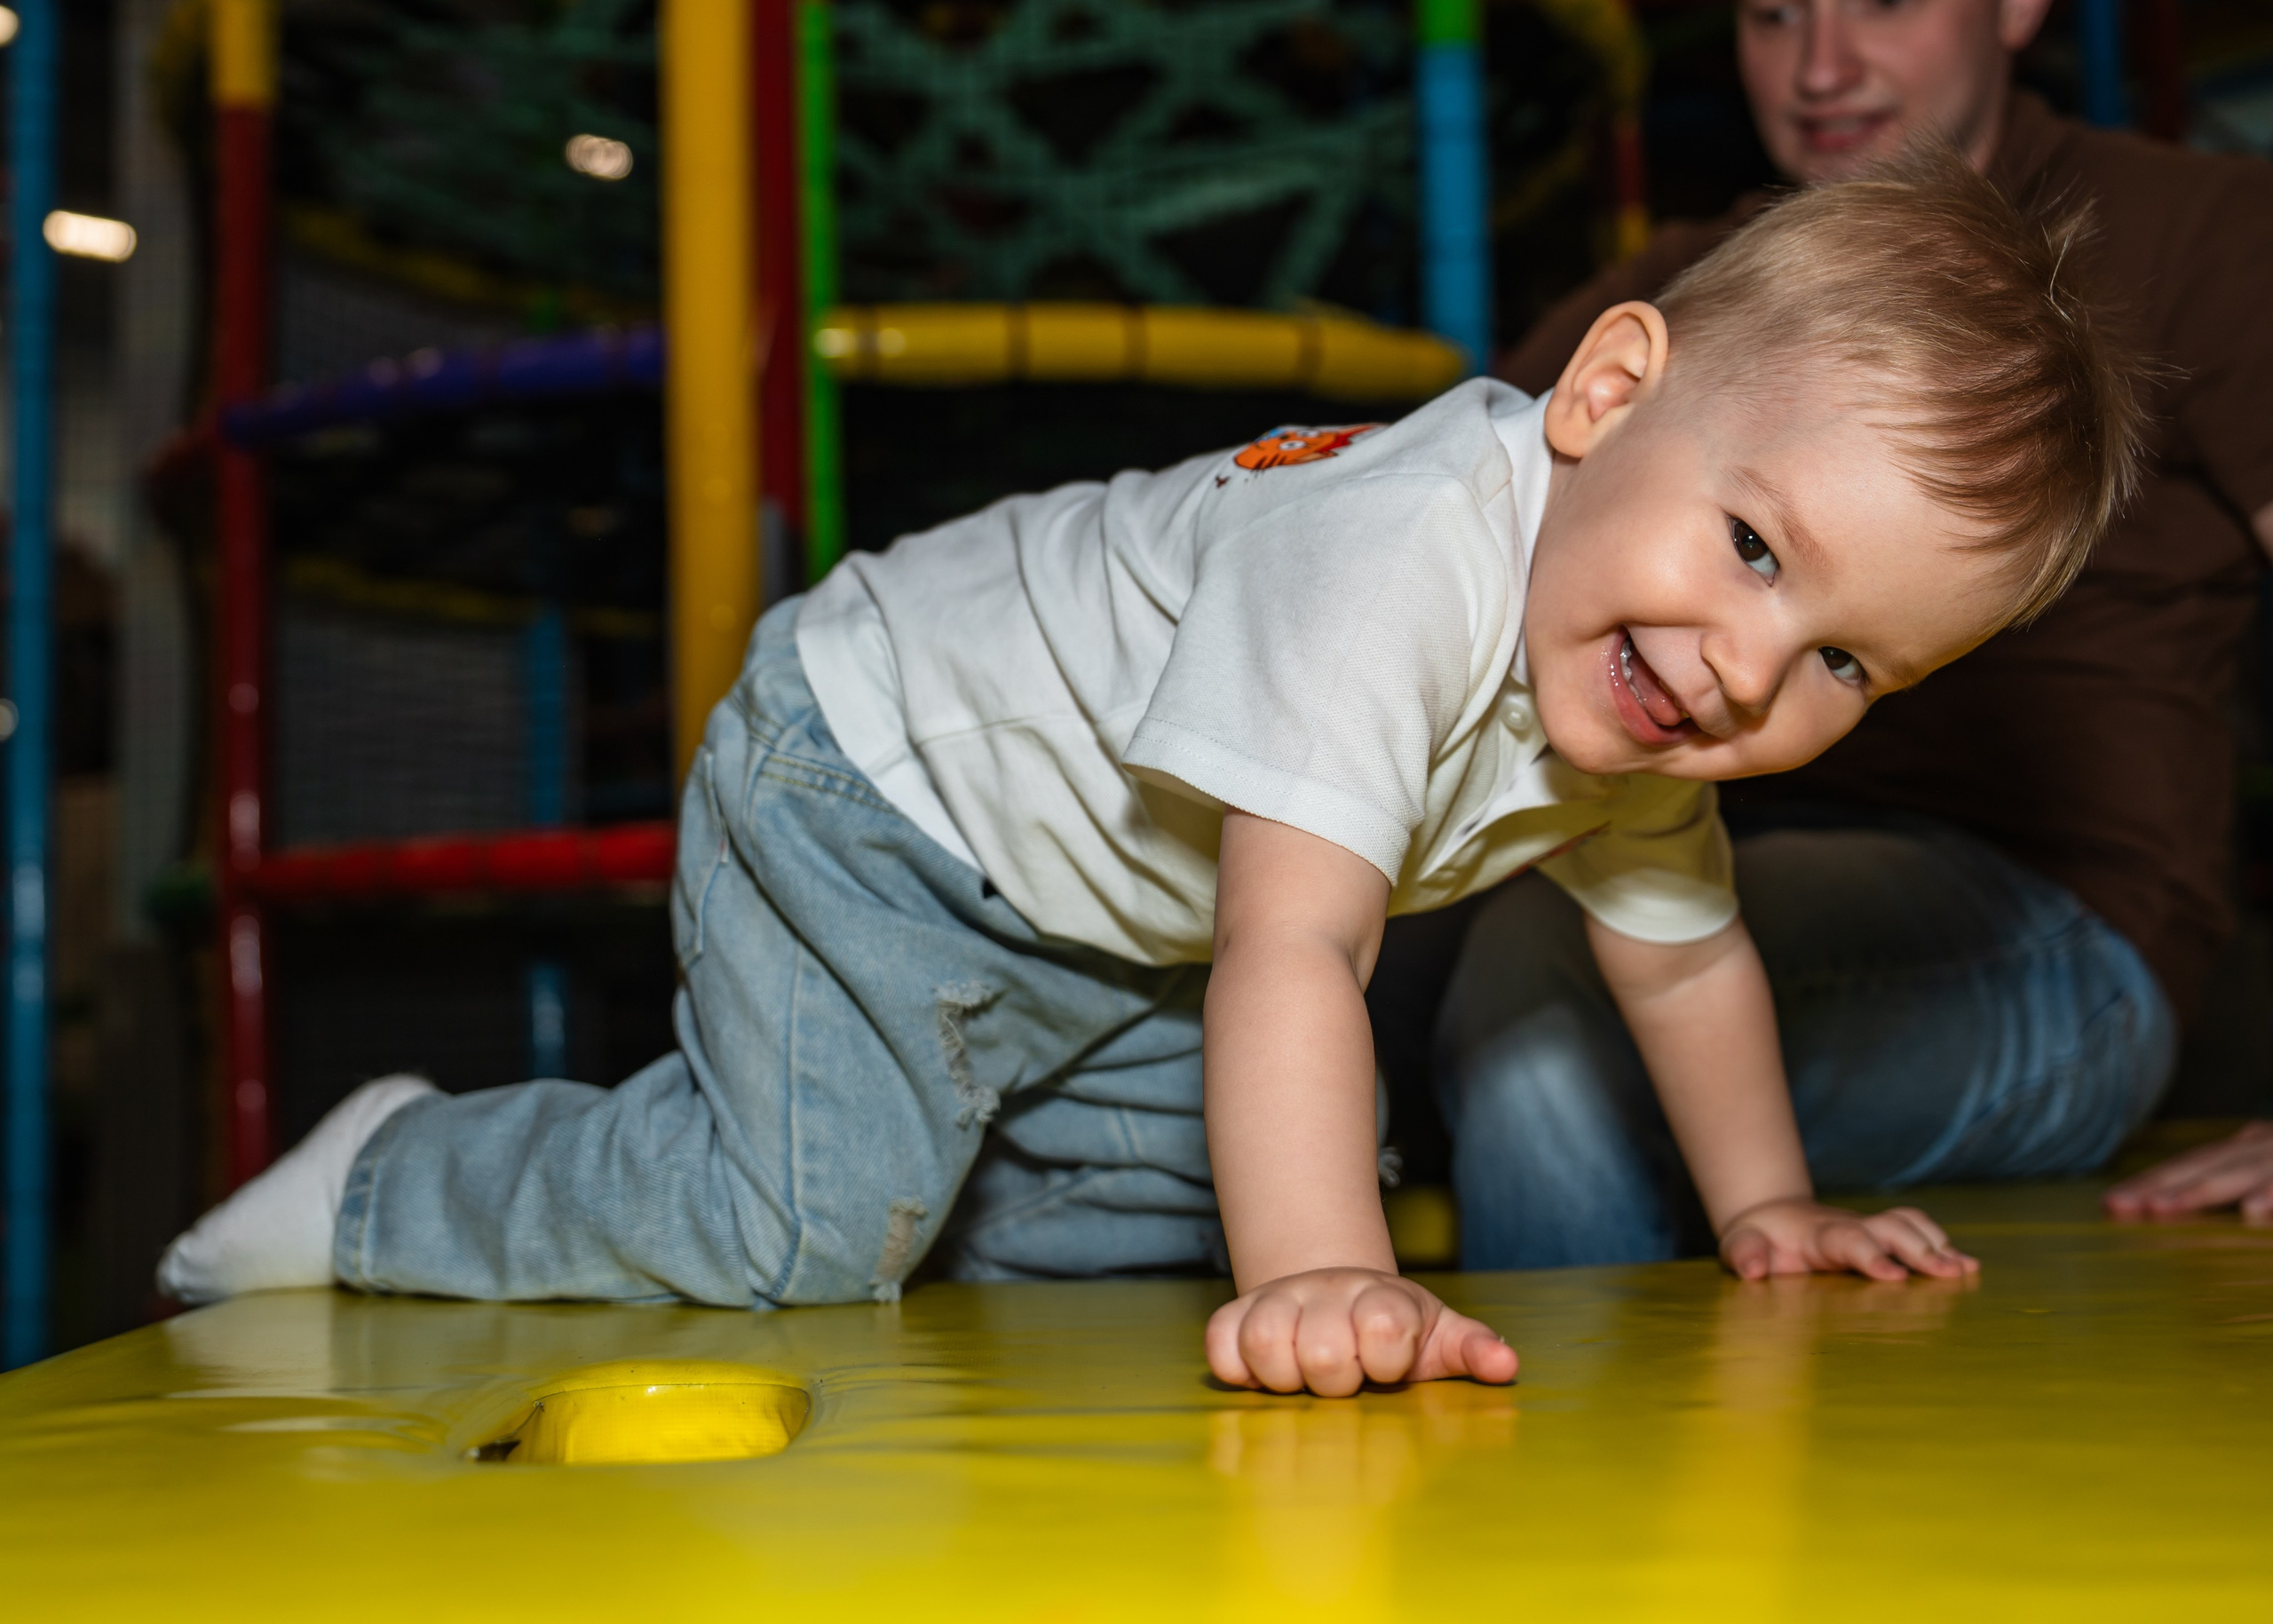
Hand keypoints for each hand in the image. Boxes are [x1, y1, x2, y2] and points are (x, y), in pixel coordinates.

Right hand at [1205, 1267, 1518, 1396]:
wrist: (1333, 1291)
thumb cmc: (1392, 1330)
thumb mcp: (1436, 1336)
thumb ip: (1470, 1349)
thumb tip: (1506, 1365)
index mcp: (1381, 1299)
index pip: (1384, 1328)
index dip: (1387, 1359)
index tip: (1388, 1368)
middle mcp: (1326, 1292)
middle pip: (1324, 1352)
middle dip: (1337, 1380)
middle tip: (1346, 1379)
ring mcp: (1278, 1302)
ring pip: (1267, 1342)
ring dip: (1286, 1375)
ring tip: (1304, 1380)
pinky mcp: (1236, 1314)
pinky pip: (1221, 1343)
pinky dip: (1236, 1366)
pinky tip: (1262, 1375)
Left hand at [1718, 1197, 1979, 1282]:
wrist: (1771, 1216)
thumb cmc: (1756, 1239)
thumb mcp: (1739, 1245)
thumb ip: (1744, 1255)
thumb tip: (1754, 1269)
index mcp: (1817, 1234)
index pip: (1848, 1241)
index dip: (1871, 1256)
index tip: (1894, 1277)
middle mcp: (1850, 1226)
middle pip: (1891, 1229)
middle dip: (1919, 1250)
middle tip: (1949, 1274)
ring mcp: (1870, 1229)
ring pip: (1910, 1225)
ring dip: (1938, 1245)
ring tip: (1966, 1271)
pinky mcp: (1883, 1236)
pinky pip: (1917, 1231)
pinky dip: (1944, 1245)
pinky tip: (1969, 1268)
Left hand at [2103, 1122, 2272, 1220]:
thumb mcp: (2262, 1175)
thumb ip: (2228, 1186)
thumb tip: (2172, 1208)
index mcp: (2242, 1150)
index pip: (2185, 1167)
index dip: (2147, 1183)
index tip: (2109, 1202)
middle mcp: (2257, 1147)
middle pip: (2199, 1167)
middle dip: (2155, 1185)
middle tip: (2116, 1205)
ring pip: (2238, 1172)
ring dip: (2197, 1190)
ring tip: (2159, 1207)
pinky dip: (2270, 1193)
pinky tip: (2252, 1209)